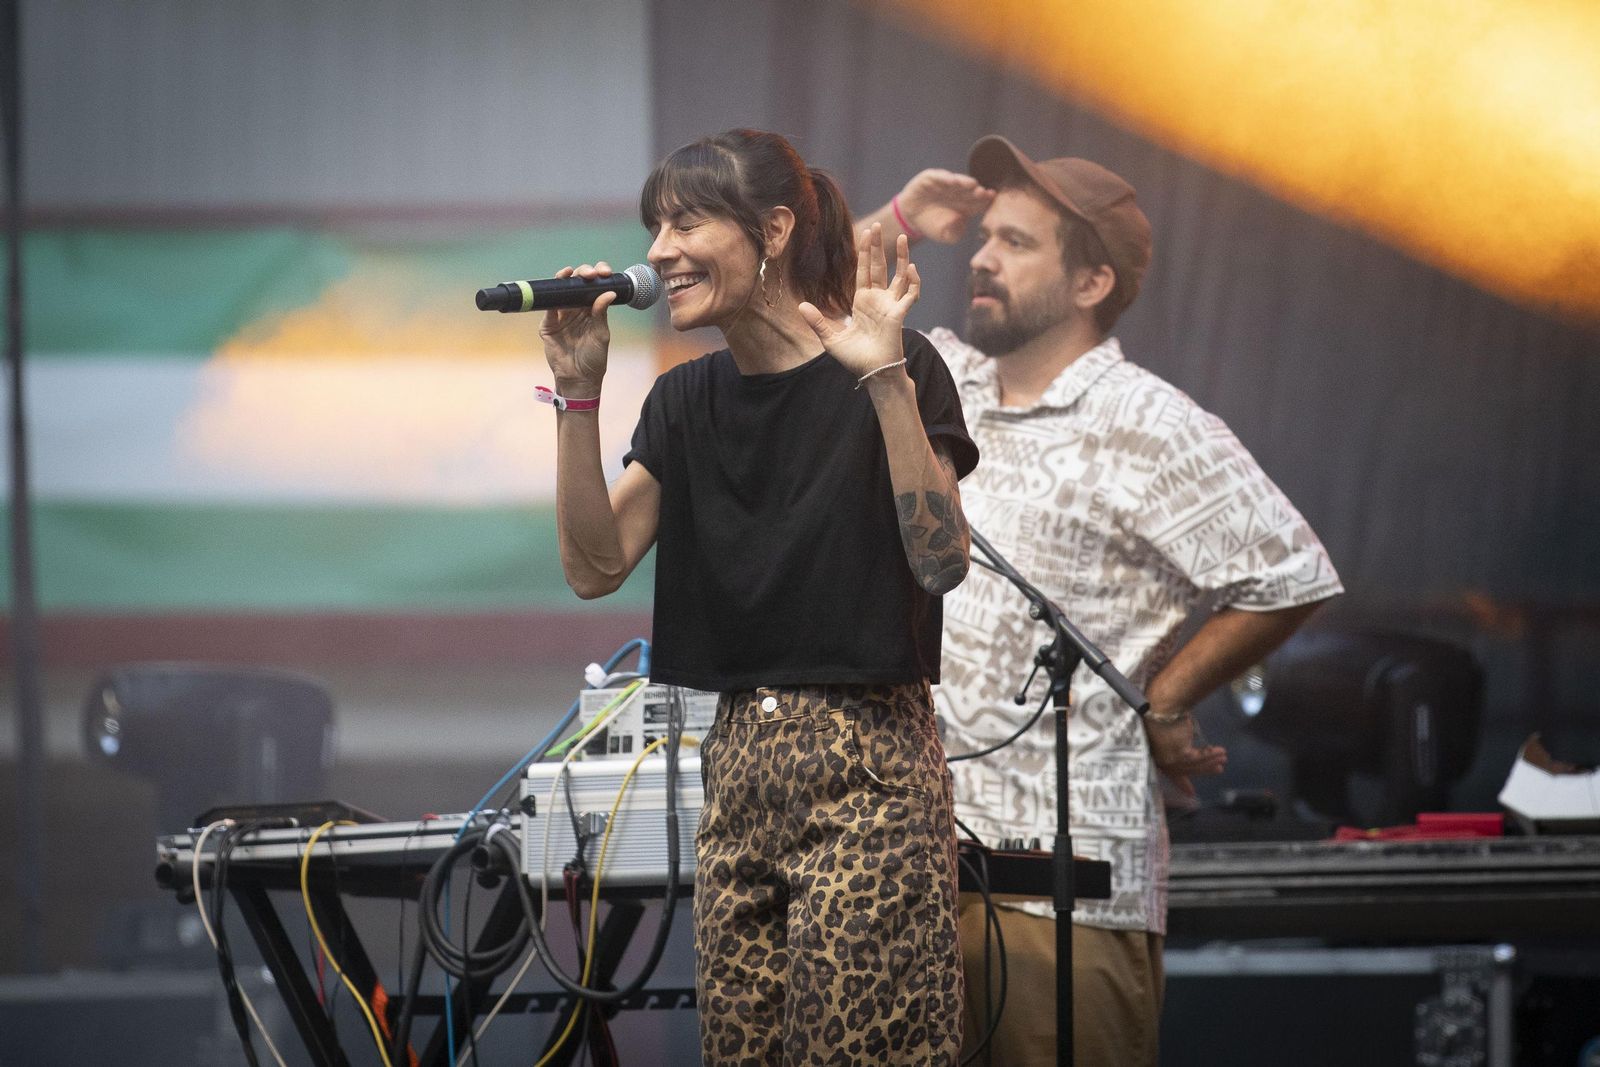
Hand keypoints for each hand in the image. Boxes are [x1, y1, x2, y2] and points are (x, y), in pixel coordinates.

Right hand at [538, 262, 615, 393]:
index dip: (598, 275)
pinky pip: (548, 307)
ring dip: (565, 278)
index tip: (604, 273)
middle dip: (583, 273)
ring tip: (570, 272)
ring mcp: (561, 315)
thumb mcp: (601, 335)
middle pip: (577, 284)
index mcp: (592, 310)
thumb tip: (609, 292)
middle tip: (590, 274)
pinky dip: (551, 296)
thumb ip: (601, 314)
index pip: (594, 287)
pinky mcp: (548, 324)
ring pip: (561, 291)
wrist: (578, 379)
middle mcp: (576, 309)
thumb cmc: (594, 359)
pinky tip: (557, 287)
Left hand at [800, 224, 919, 380]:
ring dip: (902, 257)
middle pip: (880, 267)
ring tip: (903, 238)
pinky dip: (913, 282)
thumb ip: (817, 321)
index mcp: (863, 302)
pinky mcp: (899, 314)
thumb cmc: (854, 358)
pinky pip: (910, 295)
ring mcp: (890, 305)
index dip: (864, 253)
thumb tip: (800, 306)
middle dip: (879, 246)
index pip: (864, 271)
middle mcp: (878, 300)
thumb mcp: (830, 338)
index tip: (865, 234)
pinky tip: (912, 268)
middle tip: (877, 225)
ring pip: (899, 276)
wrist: (871, 373)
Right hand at [888, 168, 994, 243]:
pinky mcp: (931, 178)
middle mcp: (958, 192)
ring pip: (957, 181)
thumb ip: (955, 233)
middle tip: (983, 192)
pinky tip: (951, 181)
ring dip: (965, 182)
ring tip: (972, 184)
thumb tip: (960, 221)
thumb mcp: (945, 235)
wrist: (911, 217)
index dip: (985, 200)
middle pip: (970, 190)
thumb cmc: (933, 226)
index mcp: (966, 205)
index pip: (979, 202)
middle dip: (977, 191)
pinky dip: (945, 178)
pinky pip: (939, 176)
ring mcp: (945, 184)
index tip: (991, 198)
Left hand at [1145, 710, 1226, 801]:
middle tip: (1218, 769)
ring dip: (1210, 761)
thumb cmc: (1164, 707)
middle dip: (1203, 770)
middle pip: (1184, 769)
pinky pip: (1198, 758)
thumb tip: (1187, 738)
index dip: (1181, 782)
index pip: (1169, 772)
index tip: (1191, 793)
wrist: (1164, 701)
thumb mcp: (1170, 727)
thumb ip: (1176, 738)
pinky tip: (1221, 751)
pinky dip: (1210, 755)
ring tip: (1224, 757)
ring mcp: (1168, 757)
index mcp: (1154, 752)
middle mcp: (1159, 758)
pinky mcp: (1178, 754)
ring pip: (1193, 765)